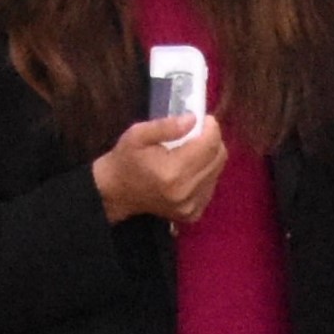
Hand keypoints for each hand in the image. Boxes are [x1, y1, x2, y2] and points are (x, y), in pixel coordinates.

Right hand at [93, 111, 228, 227]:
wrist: (115, 193)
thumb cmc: (125, 160)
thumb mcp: (138, 134)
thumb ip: (166, 126)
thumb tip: (193, 120)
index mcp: (173, 172)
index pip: (209, 145)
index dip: (211, 128)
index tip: (204, 119)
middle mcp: (186, 191)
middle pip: (218, 158)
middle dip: (213, 141)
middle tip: (199, 133)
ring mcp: (190, 206)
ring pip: (217, 172)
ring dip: (210, 157)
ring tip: (192, 151)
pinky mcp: (192, 213)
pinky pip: (210, 187)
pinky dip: (205, 174)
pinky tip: (189, 170)